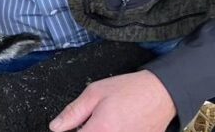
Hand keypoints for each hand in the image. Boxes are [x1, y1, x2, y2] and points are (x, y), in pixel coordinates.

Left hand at [49, 70, 175, 131]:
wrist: (161, 93)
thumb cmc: (129, 90)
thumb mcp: (94, 93)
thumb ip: (73, 112)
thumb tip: (56, 126)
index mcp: (101, 129)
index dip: (71, 131)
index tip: (71, 127)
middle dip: (87, 131)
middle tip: (89, 122)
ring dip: (100, 131)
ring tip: (107, 121)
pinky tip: (116, 125)